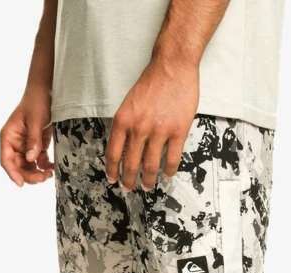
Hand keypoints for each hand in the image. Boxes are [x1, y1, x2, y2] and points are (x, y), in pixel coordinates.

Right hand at [0, 88, 53, 186]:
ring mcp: (26, 146)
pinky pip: (39, 162)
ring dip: (37, 174)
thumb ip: (33, 140)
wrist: (47, 92)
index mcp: (8, 136)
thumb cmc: (36, 102)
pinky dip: (45, 167)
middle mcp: (15, 144)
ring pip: (28, 167)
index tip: (21, 183)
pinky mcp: (37, 146)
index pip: (6, 160)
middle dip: (29, 175)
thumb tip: (30, 159)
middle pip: (18, 167)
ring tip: (49, 175)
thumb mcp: (35, 120)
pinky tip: (52, 168)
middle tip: (42, 178)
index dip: (12, 173)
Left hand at [106, 59, 199, 191]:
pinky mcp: (178, 131)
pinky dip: (169, 170)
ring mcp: (159, 131)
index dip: (112, 171)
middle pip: (131, 165)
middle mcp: (139, 128)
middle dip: (128, 181)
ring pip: (151, 166)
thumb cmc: (152, 82)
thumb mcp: (129, 103)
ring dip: (148, 180)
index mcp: (123, 121)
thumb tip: (124, 147)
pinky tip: (168, 174)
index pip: (113, 154)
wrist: (173, 66)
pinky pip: (172, 159)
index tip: (113, 179)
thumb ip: (126, 125)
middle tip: (128, 188)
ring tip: (148, 186)